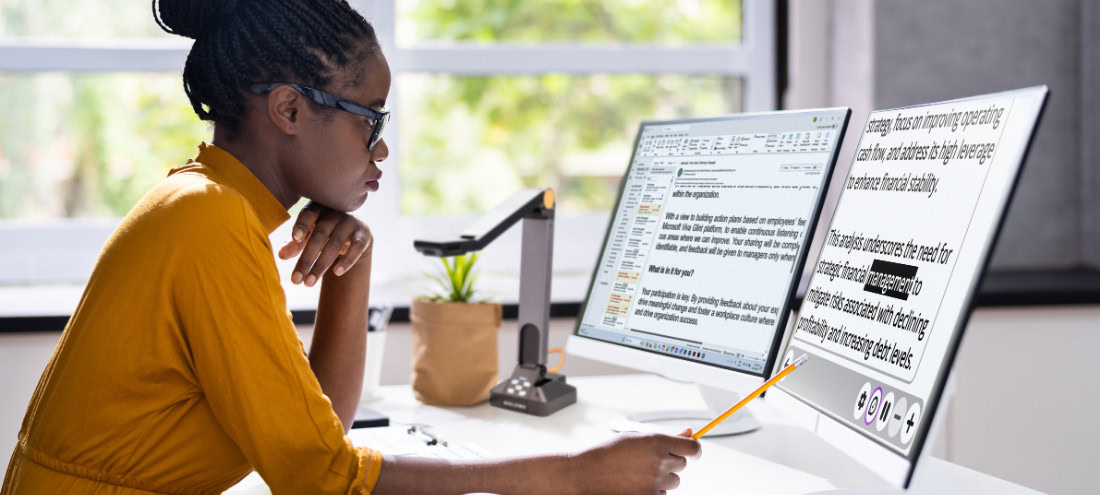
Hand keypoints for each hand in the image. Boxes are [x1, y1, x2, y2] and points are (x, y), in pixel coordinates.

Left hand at [278, 201, 372, 286]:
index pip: (308, 214)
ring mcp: (350, 222)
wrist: (351, 234)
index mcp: (316, 209)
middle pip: (319, 235)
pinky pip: (356, 247)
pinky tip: (336, 273)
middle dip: (306, 259)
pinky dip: (347, 261)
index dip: (302, 225)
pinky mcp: (363, 234)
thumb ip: (294, 245)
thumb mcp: (306, 237)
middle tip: (295, 280)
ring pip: (335, 244)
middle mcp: (334, 212)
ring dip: (321, 265)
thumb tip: (280, 255)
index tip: (295, 238)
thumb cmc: (322, 234)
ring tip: (309, 283)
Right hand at [571, 428, 700, 494]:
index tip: (692, 452)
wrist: (586, 474)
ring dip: (662, 478)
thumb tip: (689, 432)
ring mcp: (655, 482)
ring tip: (638, 473)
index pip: (692, 447)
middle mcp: (659, 461)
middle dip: (670, 462)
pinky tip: (635, 484)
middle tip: (648, 461)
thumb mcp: (636, 438)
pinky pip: (663, 494)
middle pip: (682, 464)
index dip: (695, 449)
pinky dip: (654, 490)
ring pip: (674, 481)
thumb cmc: (608, 453)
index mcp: (656, 441)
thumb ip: (665, 437)